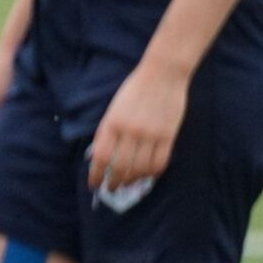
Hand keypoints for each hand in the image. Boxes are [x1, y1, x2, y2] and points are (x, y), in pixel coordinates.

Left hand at [87, 60, 189, 190]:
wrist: (163, 74)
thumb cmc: (135, 89)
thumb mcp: (114, 109)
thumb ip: (108, 131)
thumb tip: (101, 156)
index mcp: (112, 123)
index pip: (100, 157)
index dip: (96, 174)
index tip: (94, 184)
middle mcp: (130, 131)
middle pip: (120, 167)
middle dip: (114, 182)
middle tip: (111, 189)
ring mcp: (150, 134)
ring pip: (140, 168)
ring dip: (132, 180)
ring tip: (128, 185)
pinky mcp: (168, 136)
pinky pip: (159, 163)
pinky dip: (152, 173)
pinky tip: (147, 176)